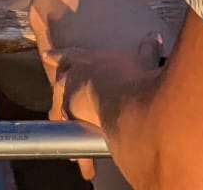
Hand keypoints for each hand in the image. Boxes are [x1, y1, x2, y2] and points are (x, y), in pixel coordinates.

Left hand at [41, 37, 161, 180]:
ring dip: (64, 121)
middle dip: (61, 91)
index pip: (70, 56)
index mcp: (87, 60)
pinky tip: (82, 165)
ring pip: (59, 110)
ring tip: (66, 132)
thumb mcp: (141, 61)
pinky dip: (78, 151)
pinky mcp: (71, 121)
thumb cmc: (131, 76)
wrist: (121, 97)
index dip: (61, 55)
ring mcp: (68, 99)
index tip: (49, 54)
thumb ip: (146, 50)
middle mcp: (73, 78)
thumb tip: (154, 37)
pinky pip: (70, 137)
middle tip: (57, 100)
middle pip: (60, 83)